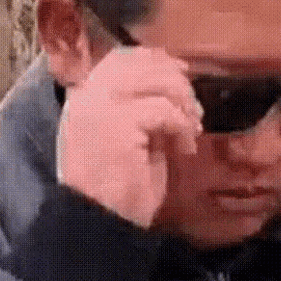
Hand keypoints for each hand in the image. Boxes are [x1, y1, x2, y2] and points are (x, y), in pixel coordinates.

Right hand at [57, 46, 202, 227]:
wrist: (99, 223)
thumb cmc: (118, 184)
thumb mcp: (130, 133)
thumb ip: (142, 102)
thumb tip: (175, 73)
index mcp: (86, 95)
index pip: (124, 56)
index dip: (158, 60)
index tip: (183, 74)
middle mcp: (88, 93)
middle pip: (144, 62)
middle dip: (178, 82)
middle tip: (193, 113)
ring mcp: (100, 105)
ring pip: (158, 80)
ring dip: (184, 104)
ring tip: (190, 131)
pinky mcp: (118, 122)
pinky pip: (165, 110)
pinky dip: (182, 128)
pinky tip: (184, 148)